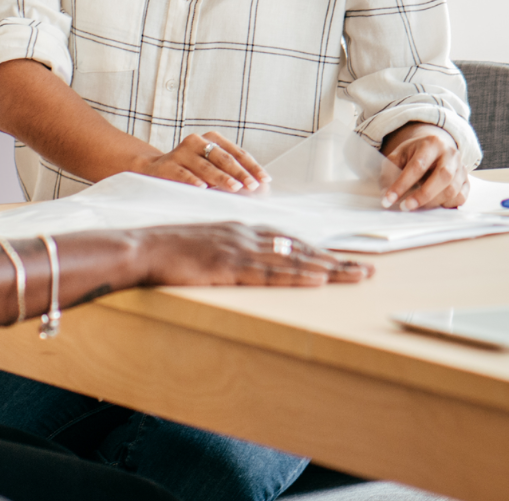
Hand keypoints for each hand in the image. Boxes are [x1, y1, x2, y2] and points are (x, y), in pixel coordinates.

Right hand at [129, 131, 267, 191]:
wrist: (155, 168)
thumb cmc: (192, 170)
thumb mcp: (212, 168)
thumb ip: (233, 174)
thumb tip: (260, 187)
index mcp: (212, 139)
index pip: (237, 153)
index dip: (252, 166)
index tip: (264, 180)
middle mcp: (197, 141)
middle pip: (223, 158)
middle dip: (240, 172)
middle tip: (252, 185)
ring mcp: (181, 152)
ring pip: (205, 166)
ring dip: (221, 177)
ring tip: (235, 187)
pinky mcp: (168, 165)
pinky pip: (183, 173)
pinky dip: (193, 180)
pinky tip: (202, 187)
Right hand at [130, 222, 371, 285]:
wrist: (142, 248)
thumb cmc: (168, 250)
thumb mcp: (205, 245)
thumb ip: (229, 251)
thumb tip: (248, 264)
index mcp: (241, 230)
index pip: (289, 241)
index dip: (318, 252)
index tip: (341, 260)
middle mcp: (247, 236)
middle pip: (300, 248)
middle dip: (335, 260)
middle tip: (366, 269)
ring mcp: (240, 250)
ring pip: (294, 260)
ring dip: (329, 268)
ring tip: (357, 276)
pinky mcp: (230, 266)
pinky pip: (271, 272)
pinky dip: (298, 276)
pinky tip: (319, 279)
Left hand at [380, 123, 465, 209]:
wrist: (434, 148)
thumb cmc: (414, 153)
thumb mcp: (399, 155)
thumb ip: (390, 172)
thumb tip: (385, 194)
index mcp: (432, 143)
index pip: (418, 165)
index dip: (402, 184)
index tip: (388, 199)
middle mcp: (450, 154)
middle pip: (443, 177)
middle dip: (422, 195)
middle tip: (405, 207)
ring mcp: (461, 167)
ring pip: (452, 189)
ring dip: (432, 202)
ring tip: (415, 206)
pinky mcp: (467, 181)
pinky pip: (461, 197)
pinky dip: (446, 204)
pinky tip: (432, 204)